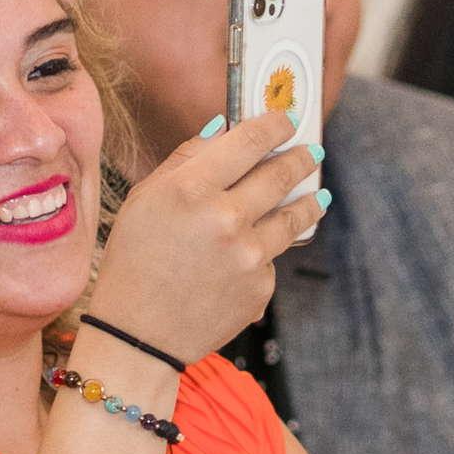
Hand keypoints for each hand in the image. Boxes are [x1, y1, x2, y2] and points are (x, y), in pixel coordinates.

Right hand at [81, 118, 323, 366]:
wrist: (138, 334)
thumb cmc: (135, 260)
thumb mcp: (144, 199)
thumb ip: (185, 159)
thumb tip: (222, 127)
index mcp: (190, 189)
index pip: (249, 141)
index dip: (275, 125)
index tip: (288, 120)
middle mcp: (225, 218)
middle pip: (280, 174)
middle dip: (300, 158)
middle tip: (311, 152)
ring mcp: (248, 255)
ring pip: (293, 216)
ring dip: (309, 201)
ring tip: (318, 194)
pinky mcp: (261, 287)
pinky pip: (272, 257)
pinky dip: (265, 251)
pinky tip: (249, 255)